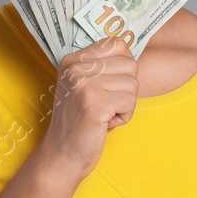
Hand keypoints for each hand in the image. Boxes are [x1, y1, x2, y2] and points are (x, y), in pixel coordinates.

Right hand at [34, 37, 138, 183]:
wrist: (63, 154)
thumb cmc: (81, 121)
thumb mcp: (85, 86)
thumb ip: (103, 67)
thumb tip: (131, 52)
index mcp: (73, 60)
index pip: (117, 44)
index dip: (123, 68)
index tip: (108, 86)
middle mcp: (76, 68)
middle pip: (130, 64)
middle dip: (126, 89)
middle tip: (106, 104)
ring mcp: (84, 84)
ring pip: (133, 84)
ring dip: (125, 104)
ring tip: (104, 114)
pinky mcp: (94, 103)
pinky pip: (130, 102)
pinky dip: (124, 116)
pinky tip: (105, 123)